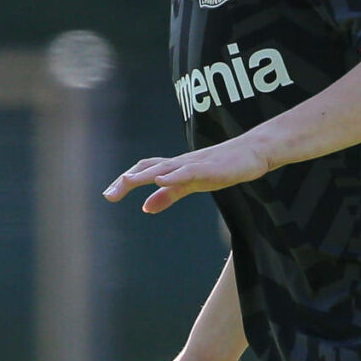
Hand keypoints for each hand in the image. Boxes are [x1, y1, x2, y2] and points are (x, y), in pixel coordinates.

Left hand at [103, 135, 272, 213]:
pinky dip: (174, 175)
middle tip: (109, 194)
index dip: (126, 180)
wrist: (252, 153)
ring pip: (165, 168)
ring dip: (145, 175)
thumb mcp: (191, 185)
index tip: (109, 194)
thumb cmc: (221, 167)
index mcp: (174, 168)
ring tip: (128, 182)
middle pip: (148, 168)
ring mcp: (195, 163)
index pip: (145, 171)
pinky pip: (189, 171)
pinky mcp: (210, 167)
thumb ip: (168, 195)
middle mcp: (180, 163)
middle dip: (128, 180)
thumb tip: (145, 207)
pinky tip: (161, 180)